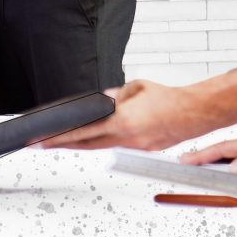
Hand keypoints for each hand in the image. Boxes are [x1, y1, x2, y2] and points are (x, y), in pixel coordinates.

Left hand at [40, 80, 228, 151]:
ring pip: (100, 146)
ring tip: (62, 141)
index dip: (61, 136)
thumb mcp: (136, 88)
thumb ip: (115, 96)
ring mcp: (135, 147)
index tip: (44, 138)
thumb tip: (100, 101)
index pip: (84, 131)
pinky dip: (102, 142)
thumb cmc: (168, 97)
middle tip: (41, 144)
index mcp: (123, 121)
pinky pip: (117, 145)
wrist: (195, 112)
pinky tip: (94, 138)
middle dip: (63, 144)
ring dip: (81, 144)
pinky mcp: (142, 149)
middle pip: (87, 145)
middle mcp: (127, 138)